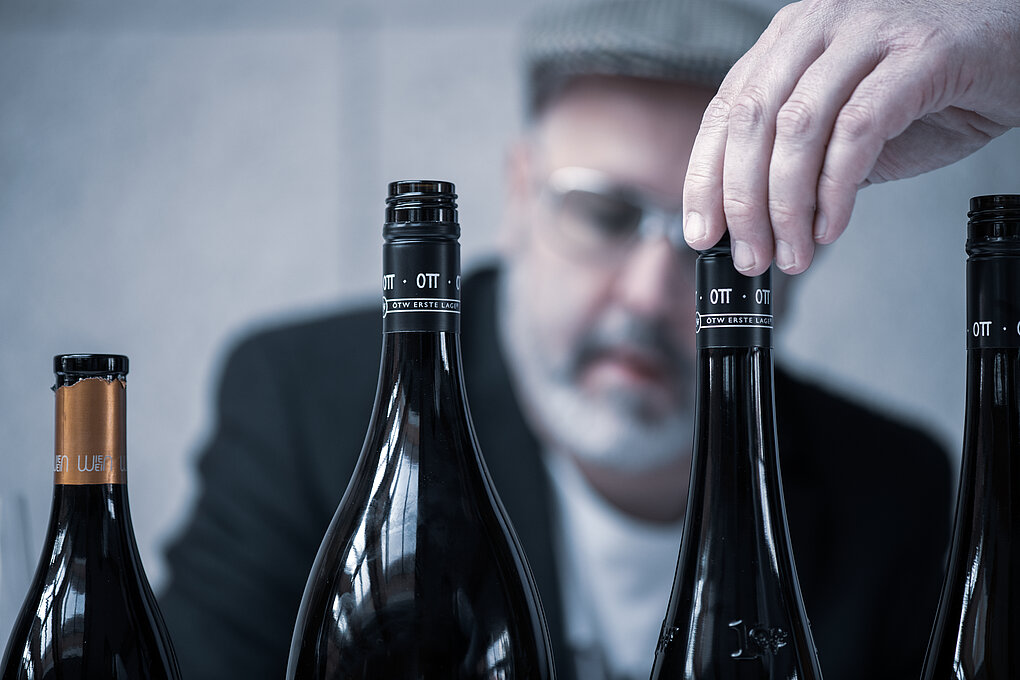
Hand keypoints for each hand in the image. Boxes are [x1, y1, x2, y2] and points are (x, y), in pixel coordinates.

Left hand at [683, 0, 1019, 274]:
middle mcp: (819, 27)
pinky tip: (832, 226)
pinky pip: (857, 131)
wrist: (1014, 46)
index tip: (701, 232)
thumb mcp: (845, 120)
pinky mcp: (918, 55)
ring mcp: (867, 34)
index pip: (726, 113)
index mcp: (789, 41)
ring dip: (786, 206)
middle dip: (742, 202)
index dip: (704, 177)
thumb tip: (753, 221)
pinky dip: (836, 189)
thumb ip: (800, 159)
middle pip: (753, 122)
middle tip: (750, 255)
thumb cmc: (930, 84)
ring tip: (791, 253)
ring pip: (797, 128)